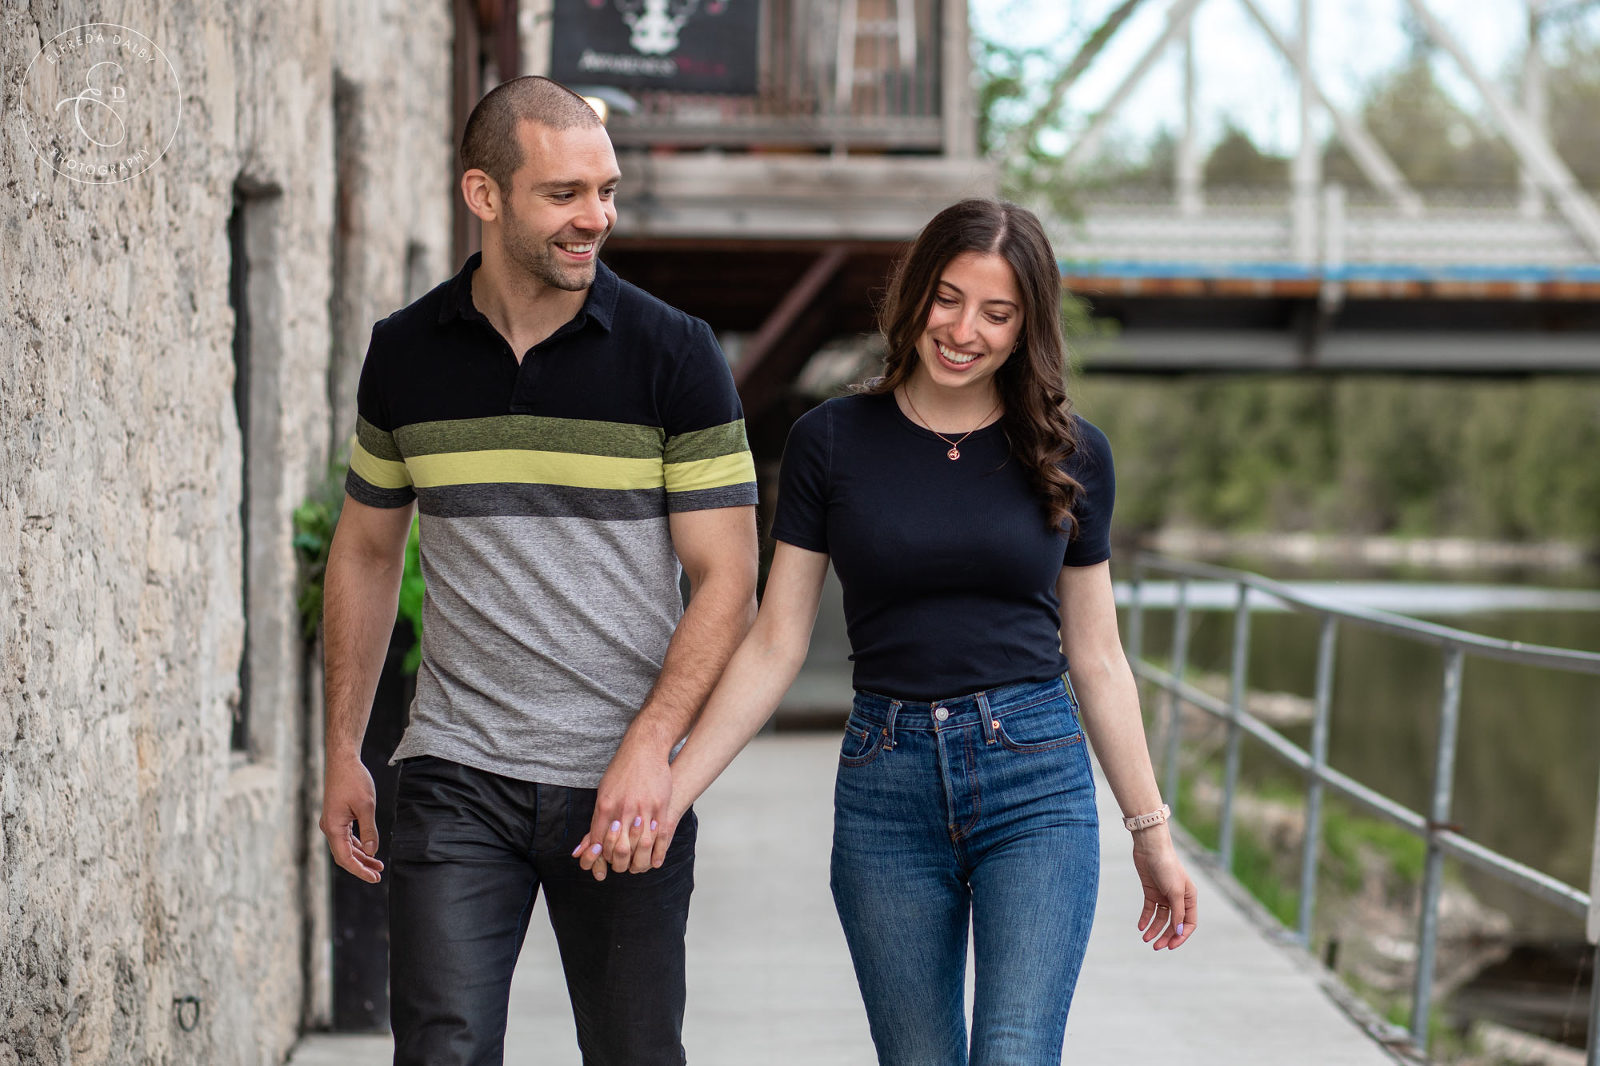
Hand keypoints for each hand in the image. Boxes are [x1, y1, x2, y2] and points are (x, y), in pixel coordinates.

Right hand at [320, 756, 382, 882]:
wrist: (343, 761)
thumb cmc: (354, 780)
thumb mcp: (366, 806)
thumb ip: (369, 830)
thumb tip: (372, 851)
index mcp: (333, 827)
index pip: (345, 858)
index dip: (359, 870)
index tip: (374, 878)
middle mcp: (330, 827)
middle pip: (345, 855)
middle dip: (361, 866)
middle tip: (378, 875)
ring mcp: (333, 823)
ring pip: (347, 847)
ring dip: (361, 857)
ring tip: (378, 865)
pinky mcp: (338, 817)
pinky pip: (347, 837)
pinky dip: (359, 845)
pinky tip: (370, 850)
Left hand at [574, 735, 672, 880]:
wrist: (643, 749)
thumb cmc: (621, 772)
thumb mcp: (602, 793)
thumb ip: (595, 822)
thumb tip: (581, 848)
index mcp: (605, 806)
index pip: (600, 842)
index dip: (601, 857)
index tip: (604, 862)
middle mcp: (623, 809)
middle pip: (619, 847)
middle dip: (619, 862)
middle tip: (622, 867)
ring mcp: (643, 808)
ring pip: (641, 845)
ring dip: (639, 861)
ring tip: (638, 867)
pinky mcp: (660, 806)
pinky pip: (660, 836)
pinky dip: (658, 852)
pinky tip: (655, 862)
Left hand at [1132, 831, 1196, 949]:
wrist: (1150, 848)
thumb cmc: (1167, 867)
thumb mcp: (1175, 892)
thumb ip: (1177, 912)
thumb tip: (1180, 932)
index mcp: (1189, 898)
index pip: (1189, 923)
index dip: (1181, 936)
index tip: (1170, 946)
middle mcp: (1178, 898)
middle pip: (1174, 923)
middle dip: (1165, 936)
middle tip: (1155, 947)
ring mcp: (1164, 895)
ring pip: (1161, 918)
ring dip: (1154, 929)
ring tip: (1145, 938)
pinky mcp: (1151, 891)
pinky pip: (1150, 910)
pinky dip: (1145, 918)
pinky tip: (1140, 927)